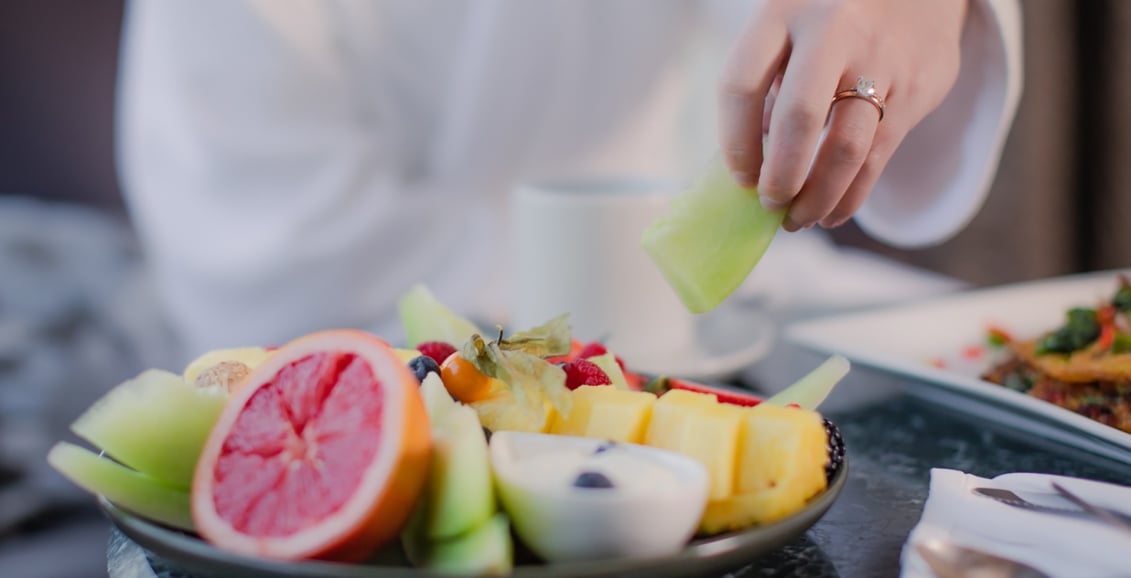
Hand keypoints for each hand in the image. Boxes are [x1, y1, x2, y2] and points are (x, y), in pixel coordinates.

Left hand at [718, 0, 968, 230]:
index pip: (741, 83)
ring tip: (798, 219)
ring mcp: (880, 60)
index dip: (735, 140)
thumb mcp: (790, 28)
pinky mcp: (915, 89)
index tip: (739, 177)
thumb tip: (750, 165)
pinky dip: (850, 196)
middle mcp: (833, 31)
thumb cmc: (833, 18)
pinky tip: (830, 213)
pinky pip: (877, 157)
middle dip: (780, 175)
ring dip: (817, 196)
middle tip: (770, 203)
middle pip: (799, 117)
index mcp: (784, 12)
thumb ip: (770, 84)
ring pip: (845, 147)